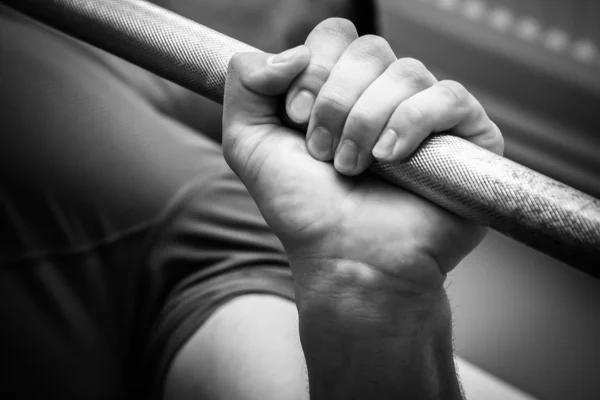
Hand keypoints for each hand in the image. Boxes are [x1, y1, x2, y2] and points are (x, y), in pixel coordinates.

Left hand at [222, 18, 502, 307]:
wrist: (346, 259)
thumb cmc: (304, 210)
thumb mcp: (249, 143)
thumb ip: (245, 83)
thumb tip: (291, 51)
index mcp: (342, 89)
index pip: (336, 35)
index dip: (313, 69)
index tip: (296, 119)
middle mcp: (385, 96)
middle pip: (370, 48)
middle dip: (337, 102)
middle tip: (323, 152)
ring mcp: (427, 114)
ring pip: (406, 72)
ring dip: (367, 122)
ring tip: (355, 168)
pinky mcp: (467, 137)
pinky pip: (448, 97)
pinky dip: (413, 122)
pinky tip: (393, 159)